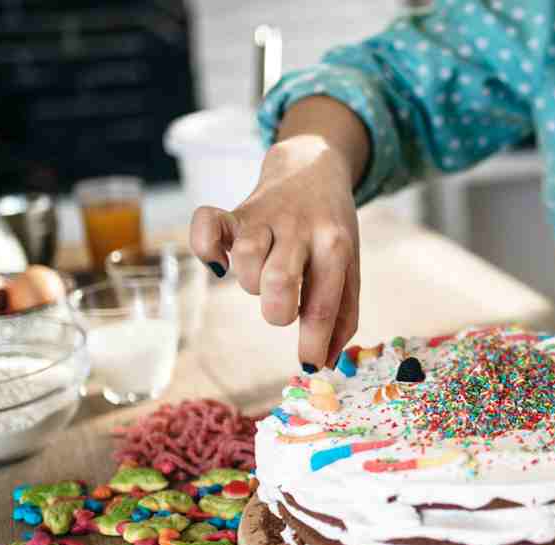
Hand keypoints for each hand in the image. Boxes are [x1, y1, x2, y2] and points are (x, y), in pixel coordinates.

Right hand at [189, 135, 360, 368]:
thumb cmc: (330, 233)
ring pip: (245, 258)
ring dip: (249, 284)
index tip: (310, 364)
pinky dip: (205, 247)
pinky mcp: (235, 211)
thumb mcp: (349, 269)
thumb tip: (325, 363)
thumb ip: (342, 316)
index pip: (323, 304)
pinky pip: (207, 223)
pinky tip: (219, 264)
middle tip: (283, 308)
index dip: (314, 343)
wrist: (314, 170)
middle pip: (278, 280)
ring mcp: (265, 218)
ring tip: (262, 280)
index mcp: (334, 247)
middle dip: (277, 310)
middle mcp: (300, 230)